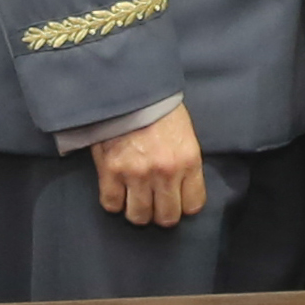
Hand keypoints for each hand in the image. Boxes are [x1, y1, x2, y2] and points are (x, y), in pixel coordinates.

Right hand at [92, 102, 208, 228]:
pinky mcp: (110, 171)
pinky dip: (113, 201)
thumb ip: (184, 163)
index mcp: (188, 160)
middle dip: (161, 213)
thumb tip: (181, 188)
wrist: (127, 87)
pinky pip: (111, 204)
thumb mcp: (184, 134)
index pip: (193, 205)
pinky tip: (116, 189)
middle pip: (166, 218)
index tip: (177, 200)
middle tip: (154, 202)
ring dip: (137, 210)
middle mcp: (165, 172)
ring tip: (134, 198)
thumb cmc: (158, 108)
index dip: (184, 205)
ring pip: (139, 216)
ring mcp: (136, 174)